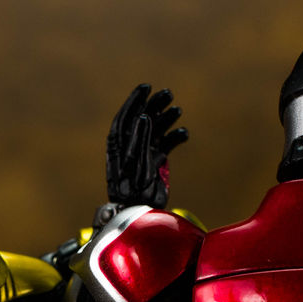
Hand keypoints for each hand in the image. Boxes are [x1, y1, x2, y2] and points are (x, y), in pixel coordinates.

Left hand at [105, 84, 187, 209]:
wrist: (139, 214)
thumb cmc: (132, 193)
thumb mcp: (135, 165)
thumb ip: (139, 140)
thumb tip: (144, 117)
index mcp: (119, 146)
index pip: (125, 117)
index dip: (134, 101)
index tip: (146, 87)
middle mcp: (130, 147)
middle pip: (142, 120)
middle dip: (154, 105)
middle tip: (168, 94)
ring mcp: (143, 154)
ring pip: (155, 130)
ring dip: (166, 119)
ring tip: (178, 110)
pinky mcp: (155, 163)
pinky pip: (165, 145)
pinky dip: (174, 138)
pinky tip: (183, 134)